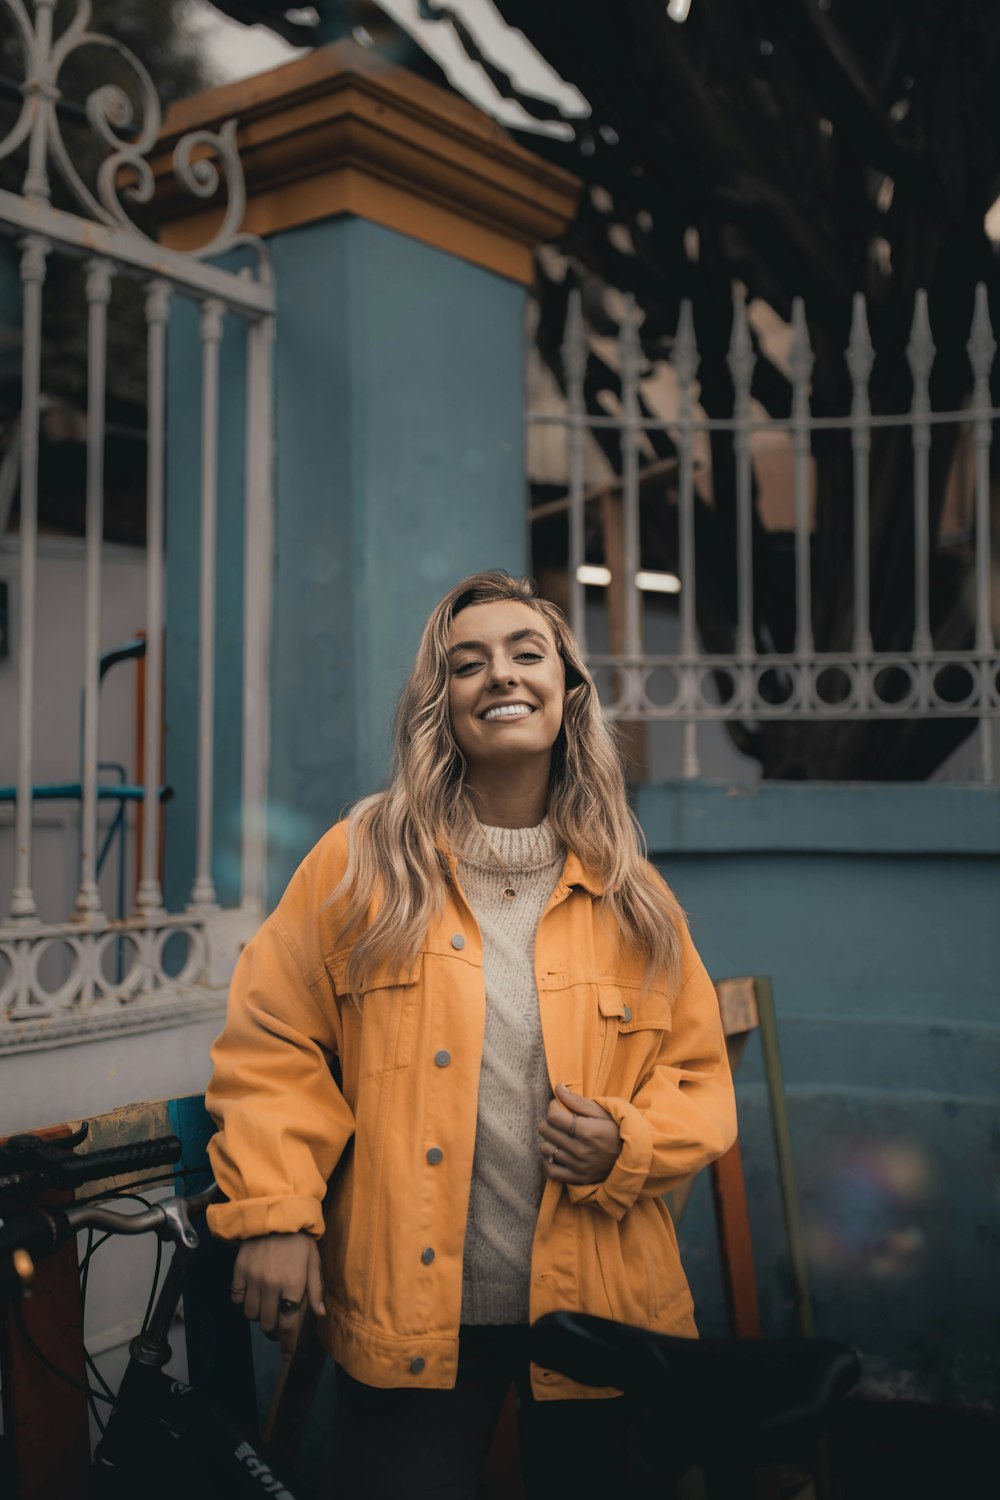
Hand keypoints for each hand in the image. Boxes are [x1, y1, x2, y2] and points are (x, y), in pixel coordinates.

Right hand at [230, 1232, 325, 1355]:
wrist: (275, 1210)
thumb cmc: (299, 1237)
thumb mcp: (314, 1260)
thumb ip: (316, 1288)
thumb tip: (319, 1314)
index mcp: (294, 1284)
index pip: (289, 1324)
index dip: (288, 1343)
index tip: (288, 1351)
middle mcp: (272, 1285)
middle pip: (268, 1324)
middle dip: (274, 1331)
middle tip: (278, 1327)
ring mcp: (253, 1279)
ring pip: (251, 1315)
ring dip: (259, 1317)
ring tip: (266, 1309)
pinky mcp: (239, 1271)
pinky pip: (236, 1298)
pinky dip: (242, 1302)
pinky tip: (251, 1295)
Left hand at [538, 1083, 622, 1185]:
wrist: (634, 1157)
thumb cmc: (617, 1130)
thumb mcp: (603, 1112)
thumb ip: (578, 1101)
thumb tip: (558, 1087)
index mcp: (587, 1131)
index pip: (553, 1117)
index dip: (552, 1107)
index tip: (558, 1105)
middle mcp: (581, 1150)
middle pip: (546, 1131)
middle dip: (549, 1121)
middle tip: (559, 1120)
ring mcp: (578, 1166)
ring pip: (545, 1150)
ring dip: (549, 1140)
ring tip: (559, 1136)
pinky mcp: (578, 1179)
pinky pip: (551, 1171)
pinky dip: (548, 1161)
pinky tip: (556, 1152)